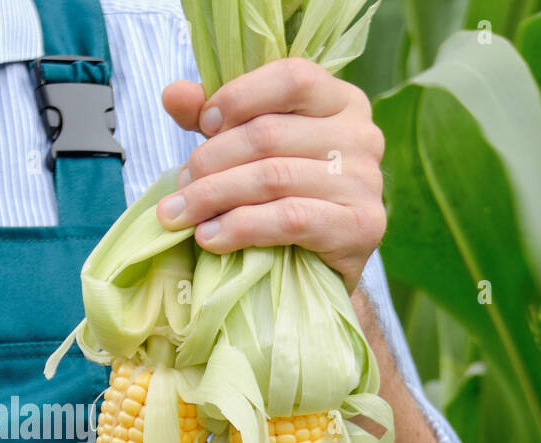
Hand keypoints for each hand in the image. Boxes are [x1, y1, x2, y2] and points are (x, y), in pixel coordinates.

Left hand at [158, 58, 385, 292]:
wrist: (327, 266)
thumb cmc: (292, 197)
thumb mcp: (255, 148)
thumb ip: (219, 118)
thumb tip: (174, 95)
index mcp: (342, 101)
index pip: (291, 78)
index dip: (238, 97)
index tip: (202, 125)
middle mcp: (363, 136)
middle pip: (271, 134)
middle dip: (212, 159)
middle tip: (181, 184)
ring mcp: (366, 183)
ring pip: (273, 178)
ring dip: (216, 196)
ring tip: (183, 214)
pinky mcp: (360, 227)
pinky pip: (289, 220)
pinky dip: (241, 228)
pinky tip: (211, 238)